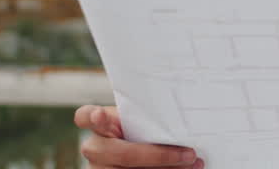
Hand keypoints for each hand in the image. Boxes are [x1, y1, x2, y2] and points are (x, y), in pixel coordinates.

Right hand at [74, 105, 203, 168]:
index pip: (85, 116)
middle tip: (188, 154)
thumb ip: (146, 119)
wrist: (134, 148)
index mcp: (98, 124)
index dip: (92, 117)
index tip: (99, 115)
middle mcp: (95, 148)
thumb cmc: (140, 129)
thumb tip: (179, 122)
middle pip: (123, 154)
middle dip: (158, 155)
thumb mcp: (138, 121)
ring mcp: (100, 168)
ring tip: (192, 164)